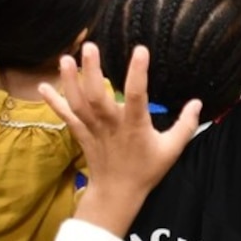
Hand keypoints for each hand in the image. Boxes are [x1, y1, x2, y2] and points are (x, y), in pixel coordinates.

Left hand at [40, 43, 202, 237]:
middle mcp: (111, 125)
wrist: (117, 193)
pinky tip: (43, 85)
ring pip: (78, 103)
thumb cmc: (146, 169)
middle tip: (89, 47)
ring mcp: (93, 129)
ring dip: (70, 81)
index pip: (136, 96)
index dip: (138, 73)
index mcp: (135, 126)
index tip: (140, 49)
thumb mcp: (172, 149)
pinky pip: (65, 116)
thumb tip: (197, 101)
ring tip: (65, 58)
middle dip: (92, 71)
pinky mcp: (81, 134)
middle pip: (97, 97)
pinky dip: (53, 102)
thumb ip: (186, 125)